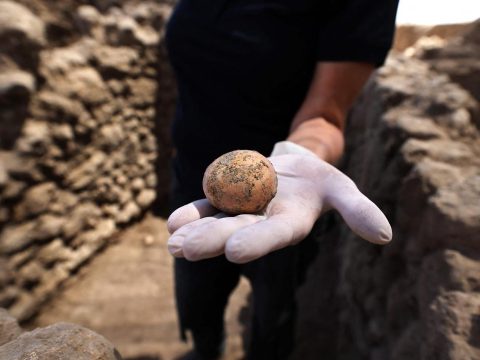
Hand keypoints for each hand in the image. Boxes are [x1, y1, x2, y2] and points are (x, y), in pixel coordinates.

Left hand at [167, 153, 391, 263]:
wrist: (296, 168)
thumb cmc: (320, 180)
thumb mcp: (342, 189)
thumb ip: (358, 211)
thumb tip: (384, 236)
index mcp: (290, 223)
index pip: (274, 235)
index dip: (257, 242)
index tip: (234, 251)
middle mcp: (262, 222)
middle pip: (236, 231)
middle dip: (211, 240)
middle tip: (184, 250)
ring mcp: (242, 211)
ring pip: (216, 221)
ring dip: (194, 232)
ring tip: (172, 243)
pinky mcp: (227, 197)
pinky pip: (208, 204)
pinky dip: (192, 213)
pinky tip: (173, 223)